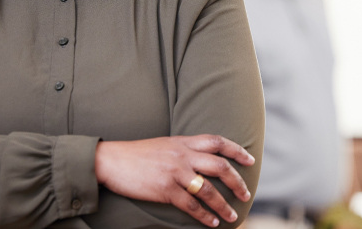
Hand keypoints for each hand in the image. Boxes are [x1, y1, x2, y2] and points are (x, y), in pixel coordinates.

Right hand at [95, 135, 254, 227]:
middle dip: (237, 181)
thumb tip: (203, 160)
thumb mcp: (165, 145)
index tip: (250, 161)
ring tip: (233, 215)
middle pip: (220, 166)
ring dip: (224, 204)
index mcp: (184, 141)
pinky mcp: (165, 189)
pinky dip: (204, 215)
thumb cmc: (137, 154)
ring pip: (209, 189)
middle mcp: (183, 154)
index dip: (237, 150)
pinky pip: (191, 205)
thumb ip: (184, 149)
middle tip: (246, 193)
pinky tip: (212, 222)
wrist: (111, 160)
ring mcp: (175, 172)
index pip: (218, 141)